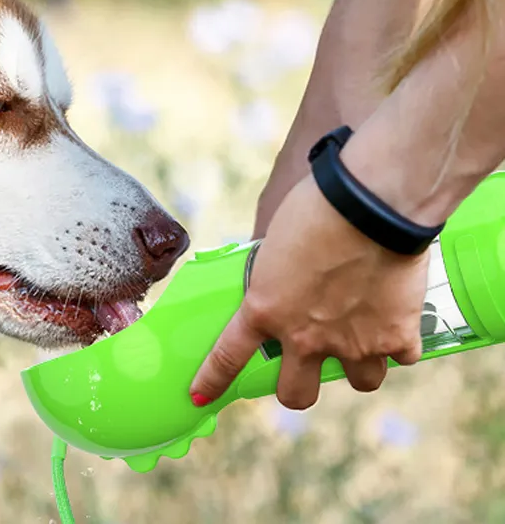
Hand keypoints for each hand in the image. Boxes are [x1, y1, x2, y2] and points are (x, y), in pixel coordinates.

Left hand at [190, 173, 428, 409]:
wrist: (369, 205)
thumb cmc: (315, 208)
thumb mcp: (275, 239)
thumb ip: (274, 271)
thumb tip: (278, 276)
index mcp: (265, 309)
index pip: (229, 356)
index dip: (212, 380)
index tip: (200, 396)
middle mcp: (305, 337)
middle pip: (297, 395)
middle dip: (299, 386)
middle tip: (307, 362)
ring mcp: (352, 343)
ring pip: (360, 382)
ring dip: (360, 363)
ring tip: (365, 335)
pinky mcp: (396, 337)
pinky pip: (402, 356)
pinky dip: (401, 341)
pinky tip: (399, 316)